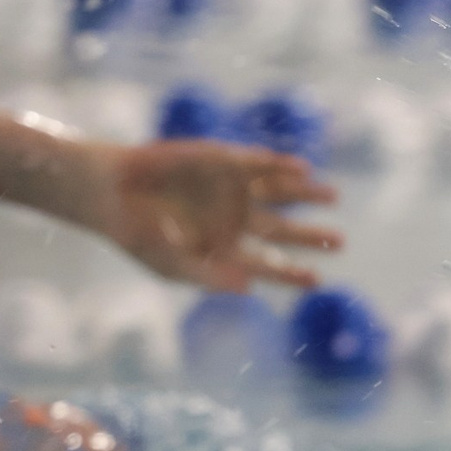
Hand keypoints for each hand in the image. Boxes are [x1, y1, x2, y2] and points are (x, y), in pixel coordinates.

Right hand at [94, 141, 341, 291]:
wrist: (112, 192)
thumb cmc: (138, 236)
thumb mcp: (173, 266)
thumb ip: (210, 277)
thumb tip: (249, 289)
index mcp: (226, 251)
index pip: (269, 267)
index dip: (293, 274)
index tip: (317, 280)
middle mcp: (235, 221)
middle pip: (282, 232)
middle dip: (310, 237)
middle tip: (339, 242)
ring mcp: (231, 191)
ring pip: (278, 194)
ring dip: (305, 196)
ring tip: (333, 197)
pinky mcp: (222, 162)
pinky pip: (258, 164)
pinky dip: (279, 166)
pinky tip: (302, 169)